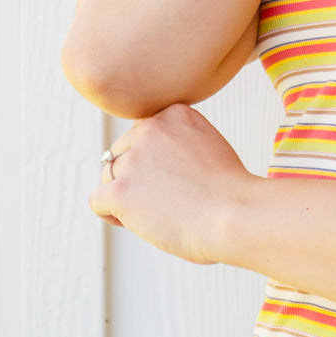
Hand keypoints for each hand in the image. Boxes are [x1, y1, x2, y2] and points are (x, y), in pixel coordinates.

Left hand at [90, 103, 255, 264]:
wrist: (238, 217)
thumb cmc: (232, 195)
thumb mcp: (208, 147)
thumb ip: (177, 144)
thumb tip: (148, 164)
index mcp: (175, 114)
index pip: (143, 134)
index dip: (154, 160)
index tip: (180, 178)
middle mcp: (150, 129)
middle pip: (122, 153)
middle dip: (137, 177)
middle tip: (171, 199)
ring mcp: (133, 159)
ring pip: (109, 177)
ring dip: (128, 196)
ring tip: (161, 212)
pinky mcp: (120, 190)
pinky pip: (97, 201)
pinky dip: (112, 215)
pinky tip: (140, 222)